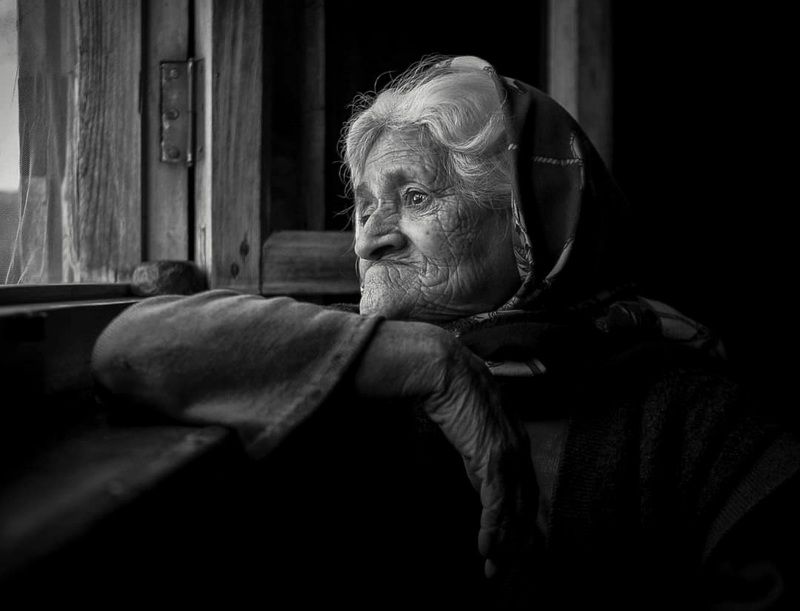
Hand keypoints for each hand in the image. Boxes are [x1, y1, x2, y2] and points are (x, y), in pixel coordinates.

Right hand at [352, 321, 539, 581]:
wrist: (440, 366)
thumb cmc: (446, 387)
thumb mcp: (465, 423)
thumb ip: (473, 446)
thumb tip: (471, 467)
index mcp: (513, 436)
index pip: (524, 485)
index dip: (519, 516)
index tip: (510, 542)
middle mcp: (518, 445)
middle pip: (525, 503)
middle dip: (517, 539)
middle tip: (504, 567)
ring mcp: (508, 451)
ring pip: (514, 508)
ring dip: (504, 542)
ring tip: (493, 567)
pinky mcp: (492, 455)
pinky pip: (497, 501)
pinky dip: (493, 527)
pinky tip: (485, 548)